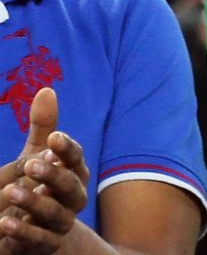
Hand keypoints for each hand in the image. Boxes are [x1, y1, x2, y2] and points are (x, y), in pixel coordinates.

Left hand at [0, 90, 84, 254]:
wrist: (26, 230)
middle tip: (31, 165)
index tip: (53, 139)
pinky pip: (40, 241)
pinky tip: (6, 223)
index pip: (77, 159)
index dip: (67, 149)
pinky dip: (25, 233)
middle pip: (72, 187)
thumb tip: (47, 90)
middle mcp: (72, 199)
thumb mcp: (34, 156)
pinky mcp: (45, 246)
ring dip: (36, 204)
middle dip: (53, 176)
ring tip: (11, 193)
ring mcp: (59, 224)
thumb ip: (43, 128)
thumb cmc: (33, 187)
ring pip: (57, 215)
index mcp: (73, 175)